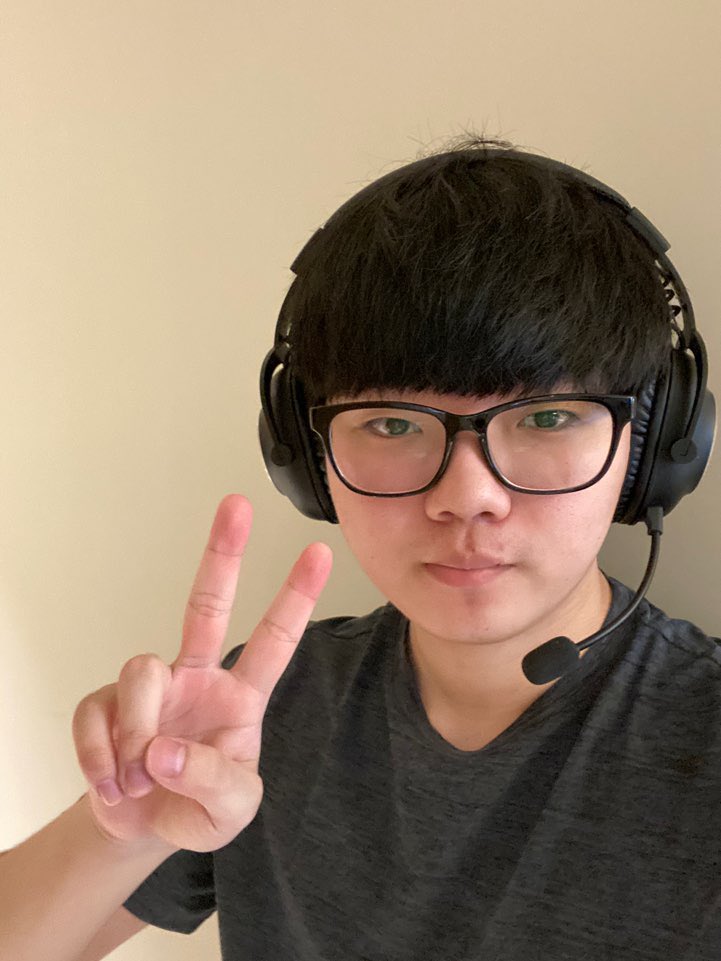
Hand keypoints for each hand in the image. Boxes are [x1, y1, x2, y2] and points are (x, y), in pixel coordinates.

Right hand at [72, 494, 331, 853]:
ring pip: (141, 671)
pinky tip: (114, 784)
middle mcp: (197, 677)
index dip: (296, 597)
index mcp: (240, 696)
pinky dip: (102, 759)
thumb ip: (212, 782)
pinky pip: (98, 716)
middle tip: (238, 505)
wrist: (143, 829)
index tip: (320, 554)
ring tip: (141, 778)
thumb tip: (163, 750)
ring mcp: (151, 688)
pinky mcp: (105, 705)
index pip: (274, 640)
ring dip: (138, 734)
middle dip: (223, 554)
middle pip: (207, 604)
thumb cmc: (198, 808)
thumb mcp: (229, 812)